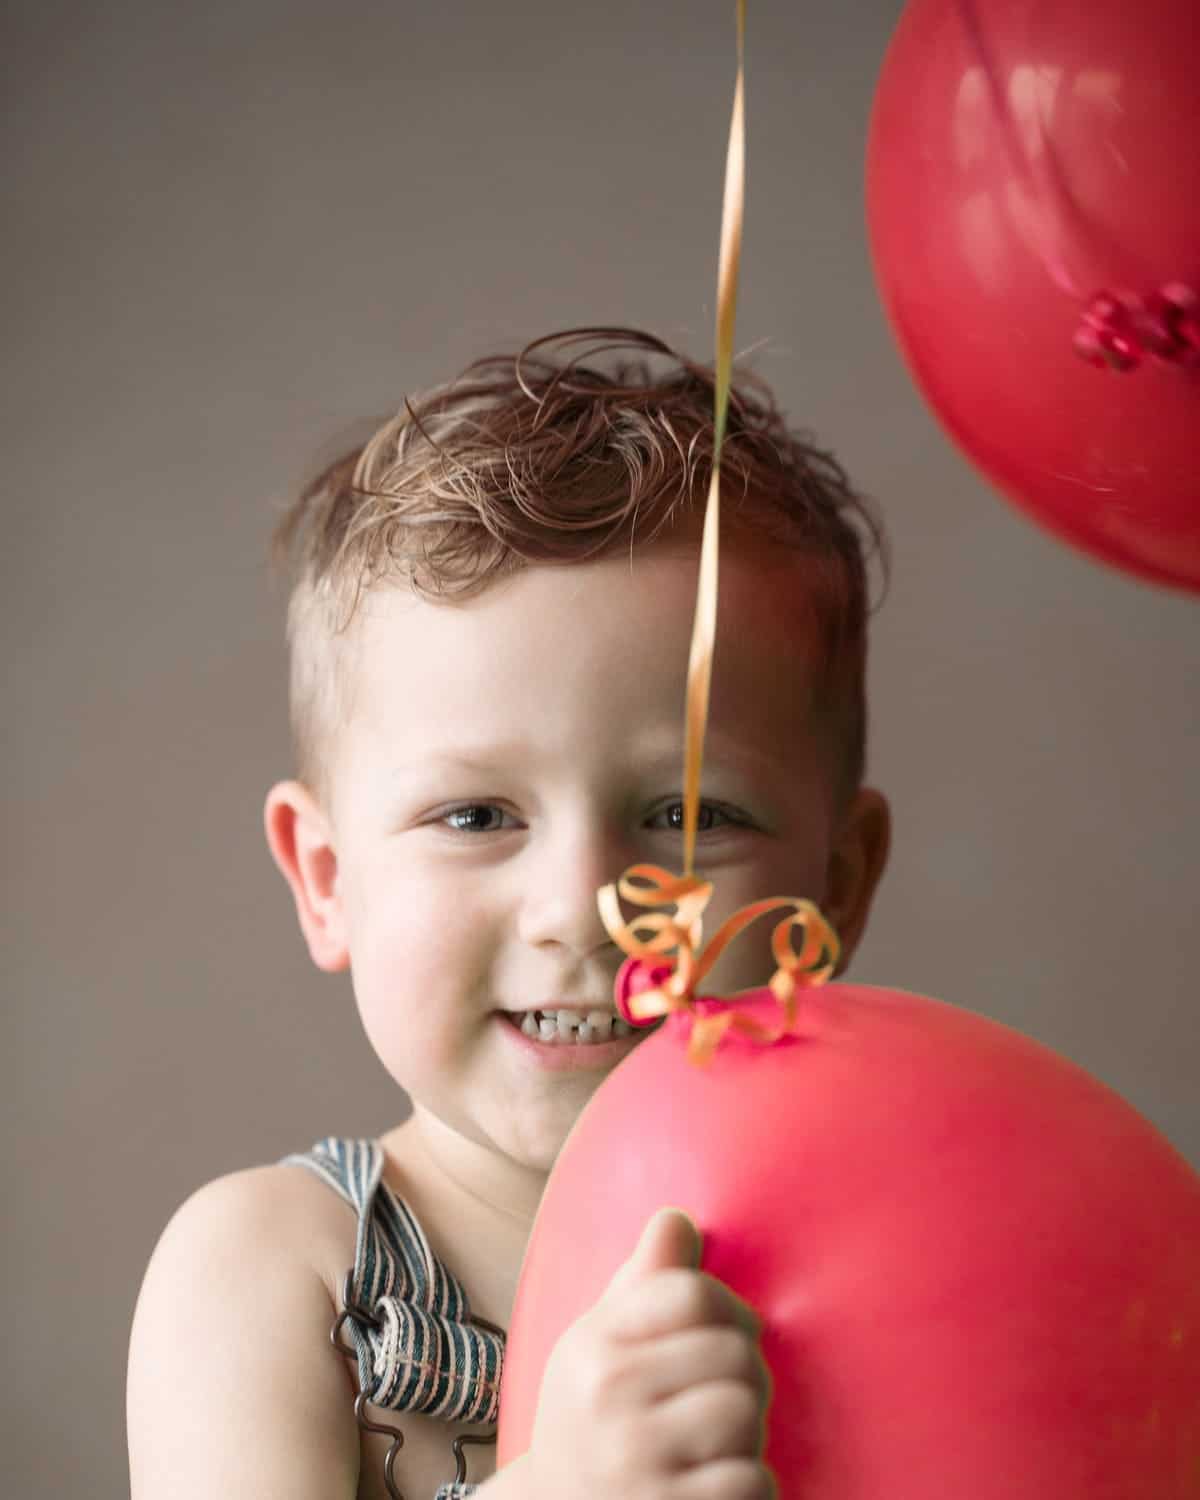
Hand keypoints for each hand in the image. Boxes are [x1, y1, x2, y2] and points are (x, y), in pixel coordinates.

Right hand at [525, 1207, 774, 1499]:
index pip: (693, 1294)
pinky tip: (718, 1483)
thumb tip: (678, 1218)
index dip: (729, 1307)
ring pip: (746, 1413)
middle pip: (733, 1352)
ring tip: (721, 1439)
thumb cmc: (591, 1417)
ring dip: (750, 1431)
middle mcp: (608, 1400)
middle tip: (726, 1393)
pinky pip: (753, 1482)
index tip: (731, 1330)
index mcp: (593, 1347)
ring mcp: (637, 1464)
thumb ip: (642, 1283)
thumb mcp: (598, 1346)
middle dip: (746, 1373)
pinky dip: (751, 1484)